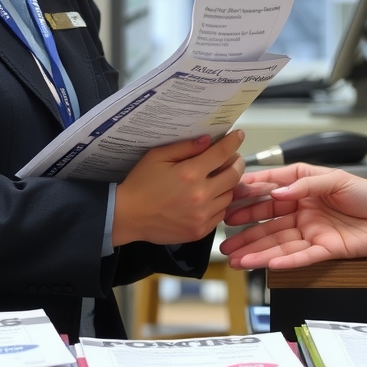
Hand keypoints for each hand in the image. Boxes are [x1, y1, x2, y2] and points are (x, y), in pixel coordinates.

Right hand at [112, 130, 245, 246]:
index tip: (238, 135)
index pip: (222, 153)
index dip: (233, 142)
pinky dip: (220, 203)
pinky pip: (221, 214)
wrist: (128, 216)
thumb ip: (185, 147)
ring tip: (219, 177)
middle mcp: (200, 195)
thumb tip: (208, 140)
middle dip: (237, 163)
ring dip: (228, 184)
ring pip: (229, 195)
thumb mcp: (157, 157)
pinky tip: (210, 197)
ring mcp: (202, 215)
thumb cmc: (140, 184)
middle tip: (233, 158)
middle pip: (233, 175)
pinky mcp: (200, 231)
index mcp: (190, 173)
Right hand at [220, 162, 366, 269]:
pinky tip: (265, 265)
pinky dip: (282, 261)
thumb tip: (278, 193)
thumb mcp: (335, 179)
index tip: (229, 200)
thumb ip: (304, 183)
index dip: (249, 196)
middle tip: (223, 238)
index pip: (271, 192)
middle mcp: (305, 213)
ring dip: (256, 251)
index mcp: (305, 191)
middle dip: (244, 231)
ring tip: (235, 259)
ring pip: (278, 243)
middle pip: (268, 223)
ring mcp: (313, 233)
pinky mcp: (325, 251)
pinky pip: (300, 258)